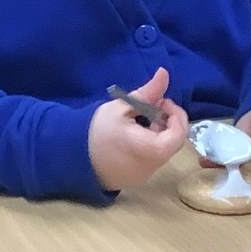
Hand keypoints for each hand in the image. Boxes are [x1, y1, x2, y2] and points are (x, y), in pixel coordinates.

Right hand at [89, 67, 190, 192]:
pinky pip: (151, 159)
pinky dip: (149, 144)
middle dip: (167, 121)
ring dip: (158, 132)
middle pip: (173, 142)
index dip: (176, 114)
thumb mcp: (122, 107)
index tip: (161, 101)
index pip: (180, 133)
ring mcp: (144, 175)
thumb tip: (164, 73)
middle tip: (151, 107)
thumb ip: (147, 92)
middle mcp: (153, 167)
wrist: (71, 158)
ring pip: (163, 151)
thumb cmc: (97, 131)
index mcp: (152, 150)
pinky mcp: (135, 178)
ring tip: (139, 119)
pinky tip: (132, 134)